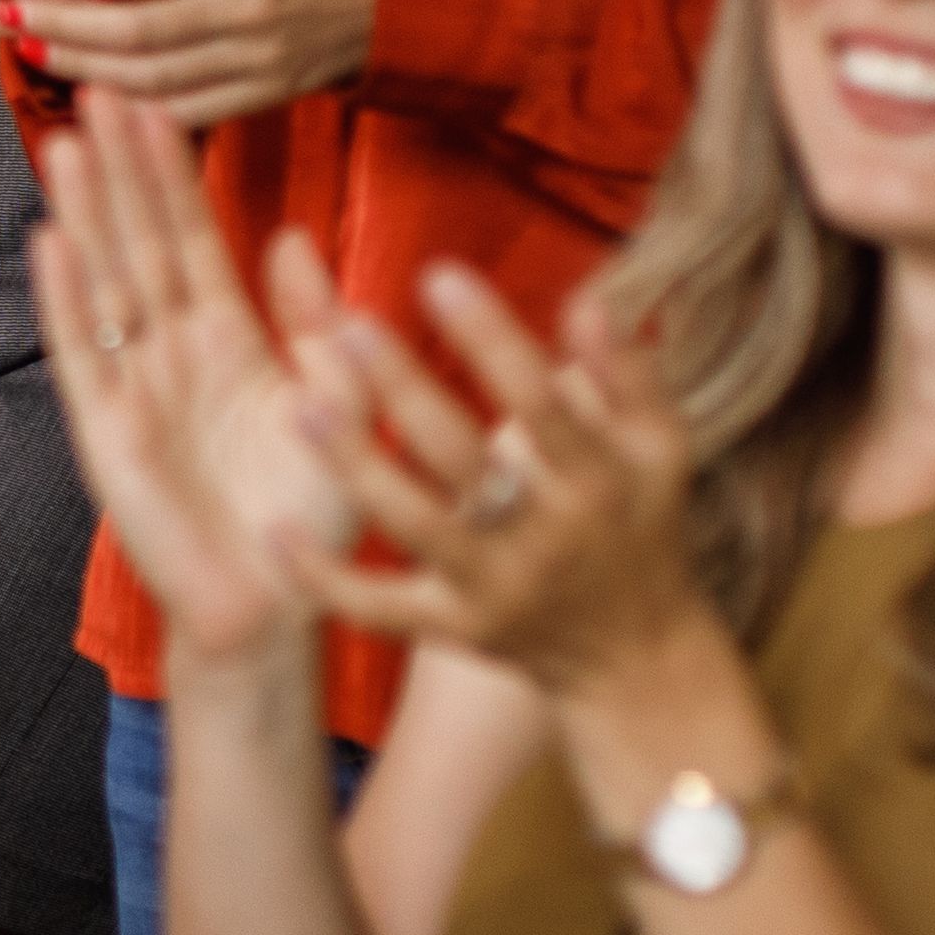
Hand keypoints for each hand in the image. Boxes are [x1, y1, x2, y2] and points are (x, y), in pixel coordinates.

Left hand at [0, 0, 375, 126]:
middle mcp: (247, 7)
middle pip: (133, 25)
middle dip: (61, 23)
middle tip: (5, 14)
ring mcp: (256, 59)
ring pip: (150, 74)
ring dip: (80, 66)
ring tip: (29, 48)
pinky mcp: (263, 96)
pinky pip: (183, 110)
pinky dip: (130, 105)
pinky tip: (86, 91)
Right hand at [20, 88, 344, 678]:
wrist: (274, 608)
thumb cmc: (312, 514)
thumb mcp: (340, 403)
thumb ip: (319, 324)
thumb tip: (289, 239)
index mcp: (229, 340)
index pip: (194, 236)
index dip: (172, 171)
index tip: (154, 102)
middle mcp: (173, 353)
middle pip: (139, 241)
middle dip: (120, 168)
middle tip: (99, 87)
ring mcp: (134, 389)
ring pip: (104, 281)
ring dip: (85, 213)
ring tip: (65, 141)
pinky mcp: (107, 432)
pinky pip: (82, 354)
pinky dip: (64, 299)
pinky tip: (48, 241)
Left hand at [288, 259, 712, 692]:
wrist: (634, 659)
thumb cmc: (640, 525)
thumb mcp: (659, 449)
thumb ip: (628, 373)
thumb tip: (588, 299)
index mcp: (598, 481)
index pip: (541, 401)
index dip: (490, 338)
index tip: (438, 275)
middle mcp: (545, 537)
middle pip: (464, 459)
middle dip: (405, 393)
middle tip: (349, 328)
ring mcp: (494, 587)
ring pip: (412, 526)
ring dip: (355, 467)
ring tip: (300, 407)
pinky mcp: (454, 629)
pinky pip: (378, 607)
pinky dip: (325, 576)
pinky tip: (275, 528)